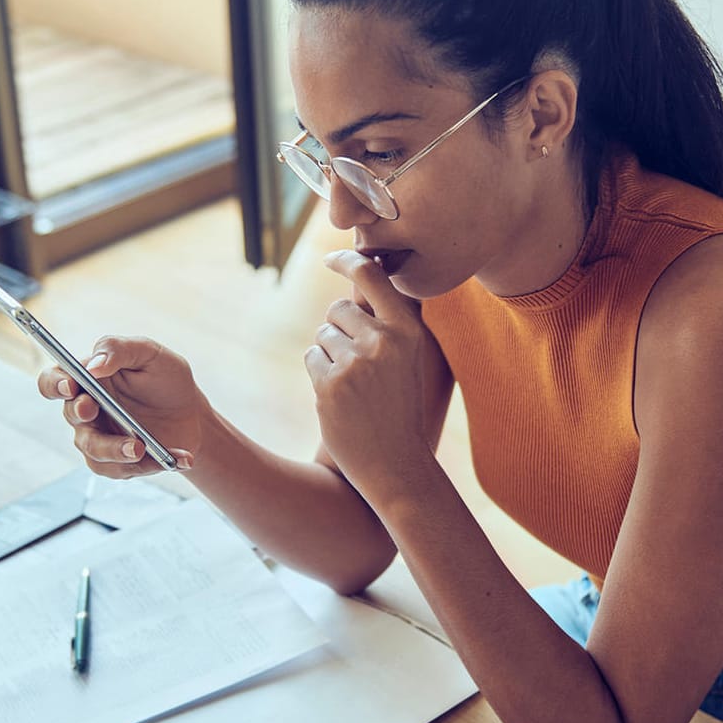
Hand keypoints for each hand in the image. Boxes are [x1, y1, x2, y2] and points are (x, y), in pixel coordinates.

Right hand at [37, 336, 204, 477]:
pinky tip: (178, 457)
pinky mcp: (117, 462)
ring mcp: (99, 438)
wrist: (192, 414)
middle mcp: (87, 409)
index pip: (55, 379)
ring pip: (93, 449)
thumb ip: (119, 349)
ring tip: (140, 448)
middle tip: (94, 410)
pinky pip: (119, 470)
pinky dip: (149, 465)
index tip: (71, 385)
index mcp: (88, 379)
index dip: (55, 383)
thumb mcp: (149, 353)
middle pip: (71, 415)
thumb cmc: (166, 379)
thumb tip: (94, 366)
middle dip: (81, 413)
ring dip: (115, 449)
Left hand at [305, 251, 436, 500]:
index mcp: (408, 330)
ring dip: (329, 354)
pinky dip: (319, 373)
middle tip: (356, 362)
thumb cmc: (400, 407)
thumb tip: (365, 272)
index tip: (332, 259)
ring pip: (323, 334)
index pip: (371, 276)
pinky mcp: (330, 384)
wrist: (395, 462)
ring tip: (353, 385)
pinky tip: (340, 397)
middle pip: (339, 309)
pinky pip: (312, 357)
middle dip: (339, 329)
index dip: (347, 260)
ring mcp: (355, 363)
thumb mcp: (410, 358)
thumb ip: (390, 320)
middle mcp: (383, 341)